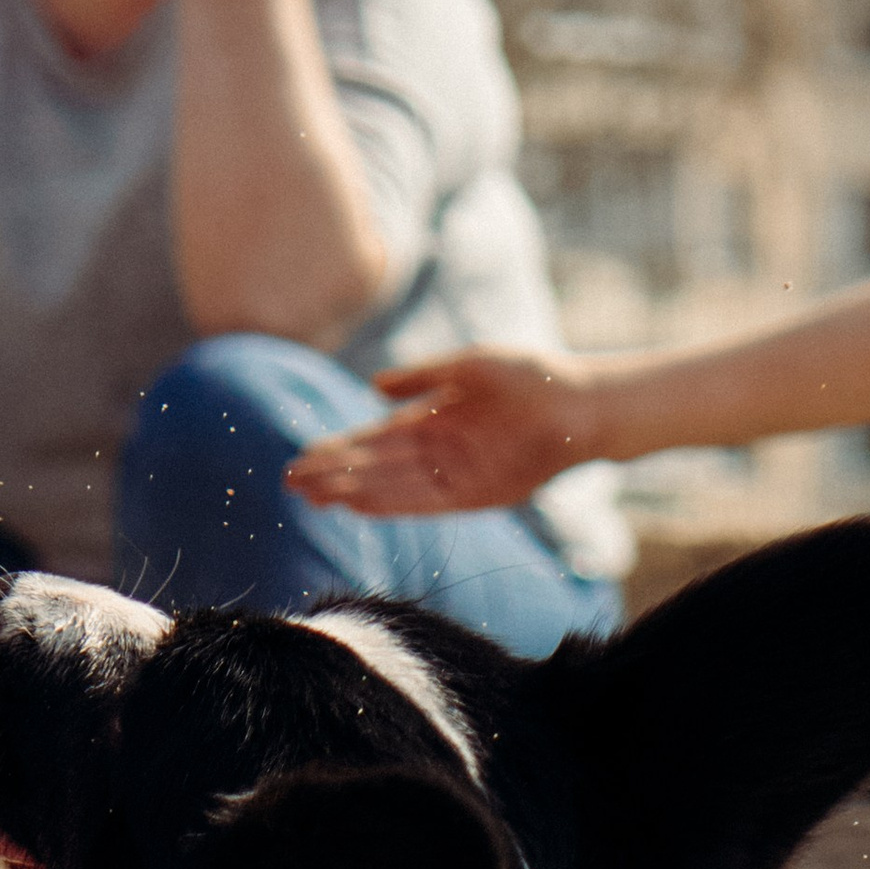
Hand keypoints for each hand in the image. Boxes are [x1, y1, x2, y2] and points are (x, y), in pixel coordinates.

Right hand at [289, 349, 598, 517]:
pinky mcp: (474, 496)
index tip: (303, 458)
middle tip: (290, 483)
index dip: (338, 449)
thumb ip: (423, 377)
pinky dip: (390, 504)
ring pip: (391, 488)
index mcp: (432, 420)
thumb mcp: (468, 365)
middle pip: (374, 468)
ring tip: (314, 497)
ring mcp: (454, 476)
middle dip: (333, 475)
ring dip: (352, 493)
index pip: (374, 440)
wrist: (579, 404)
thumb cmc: (530, 376)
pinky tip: (358, 503)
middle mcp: (438, 453)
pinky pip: (423, 503)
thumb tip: (375, 388)